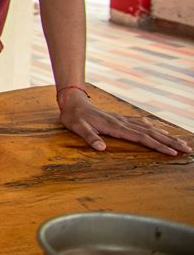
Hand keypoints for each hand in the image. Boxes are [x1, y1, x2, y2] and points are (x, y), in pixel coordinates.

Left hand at [59, 92, 191, 155]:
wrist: (71, 102)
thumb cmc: (74, 117)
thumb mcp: (77, 128)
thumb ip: (89, 137)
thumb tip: (101, 148)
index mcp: (115, 127)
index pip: (141, 138)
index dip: (157, 145)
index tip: (172, 153)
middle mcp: (123, 122)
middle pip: (151, 133)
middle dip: (170, 142)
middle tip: (187, 149)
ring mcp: (123, 119)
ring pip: (150, 128)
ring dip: (166, 135)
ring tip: (181, 142)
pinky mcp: (120, 118)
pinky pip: (142, 123)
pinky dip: (154, 127)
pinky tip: (161, 130)